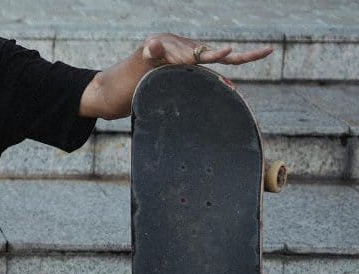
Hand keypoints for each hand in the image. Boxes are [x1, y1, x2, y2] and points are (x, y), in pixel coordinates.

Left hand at [142, 33, 273, 67]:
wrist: (153, 52)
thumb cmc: (150, 54)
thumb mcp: (148, 53)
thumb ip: (152, 50)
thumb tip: (152, 45)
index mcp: (189, 53)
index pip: (206, 55)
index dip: (218, 54)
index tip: (229, 50)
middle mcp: (201, 53)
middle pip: (226, 56)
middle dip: (246, 54)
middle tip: (267, 49)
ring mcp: (204, 58)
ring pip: (229, 59)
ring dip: (248, 57)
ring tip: (268, 50)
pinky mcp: (203, 63)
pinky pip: (222, 66)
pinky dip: (232, 73)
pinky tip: (240, 84)